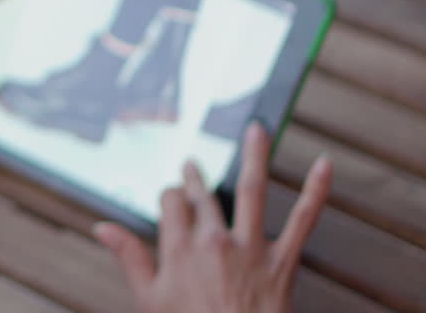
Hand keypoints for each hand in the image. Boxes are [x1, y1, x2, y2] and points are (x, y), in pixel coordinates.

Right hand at [93, 123, 332, 312]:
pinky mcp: (282, 263)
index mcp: (178, 250)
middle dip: (197, 177)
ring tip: (256, 129)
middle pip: (204, 196)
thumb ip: (128, 257)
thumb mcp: (149, 300)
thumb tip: (101, 227)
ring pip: (251, 190)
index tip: (171, 198)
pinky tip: (323, 165)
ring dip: (255, 156)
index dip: (170, 196)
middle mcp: (214, 242)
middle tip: (194, 162)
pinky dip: (316, 191)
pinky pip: (303, 221)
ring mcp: (250, 249)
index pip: (172, 203)